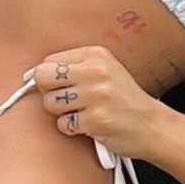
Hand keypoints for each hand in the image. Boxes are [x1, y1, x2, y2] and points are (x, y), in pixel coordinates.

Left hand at [26, 46, 161, 160]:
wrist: (153, 126)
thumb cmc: (124, 101)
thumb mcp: (105, 71)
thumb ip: (73, 68)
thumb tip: (31, 75)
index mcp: (96, 55)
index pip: (49, 61)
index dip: (48, 78)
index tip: (58, 87)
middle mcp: (96, 72)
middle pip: (43, 78)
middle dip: (50, 93)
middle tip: (68, 100)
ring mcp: (96, 96)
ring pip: (50, 103)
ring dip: (62, 113)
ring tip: (83, 112)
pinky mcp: (96, 120)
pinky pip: (63, 125)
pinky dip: (73, 128)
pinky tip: (90, 124)